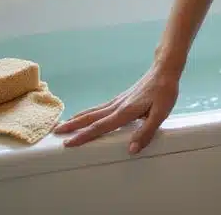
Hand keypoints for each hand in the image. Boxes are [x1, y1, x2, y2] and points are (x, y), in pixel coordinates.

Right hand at [53, 63, 179, 153]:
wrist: (164, 70)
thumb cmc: (164, 91)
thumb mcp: (161, 113)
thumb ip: (146, 132)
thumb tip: (131, 150)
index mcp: (125, 111)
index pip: (101, 126)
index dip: (84, 136)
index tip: (68, 143)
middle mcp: (117, 105)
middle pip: (91, 117)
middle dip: (73, 126)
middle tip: (55, 132)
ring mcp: (118, 100)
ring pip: (93, 111)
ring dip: (78, 118)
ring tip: (64, 124)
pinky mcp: (121, 98)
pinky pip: (100, 107)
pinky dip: (89, 112)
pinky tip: (87, 115)